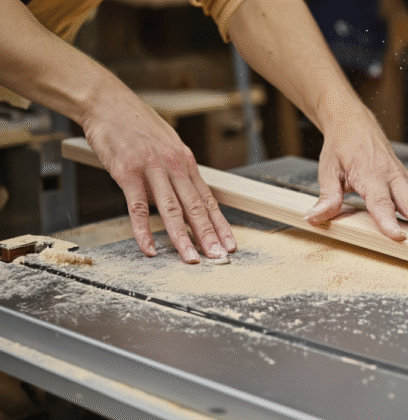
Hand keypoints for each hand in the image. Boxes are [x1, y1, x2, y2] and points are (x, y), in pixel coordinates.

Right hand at [82, 92, 236, 262]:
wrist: (108, 102)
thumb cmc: (136, 125)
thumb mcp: (166, 145)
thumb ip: (175, 172)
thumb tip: (180, 197)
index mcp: (185, 161)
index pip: (207, 199)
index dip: (220, 224)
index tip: (229, 243)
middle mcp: (174, 166)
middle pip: (195, 206)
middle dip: (209, 235)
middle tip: (219, 257)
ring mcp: (151, 169)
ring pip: (171, 209)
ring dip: (183, 237)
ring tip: (192, 258)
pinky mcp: (127, 172)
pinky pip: (136, 207)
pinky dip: (143, 230)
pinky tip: (149, 248)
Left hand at [304, 108, 407, 240]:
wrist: (353, 122)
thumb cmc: (342, 146)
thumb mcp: (328, 169)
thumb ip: (327, 196)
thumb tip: (316, 217)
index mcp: (369, 174)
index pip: (380, 201)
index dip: (388, 220)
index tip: (397, 237)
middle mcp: (391, 176)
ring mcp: (403, 179)